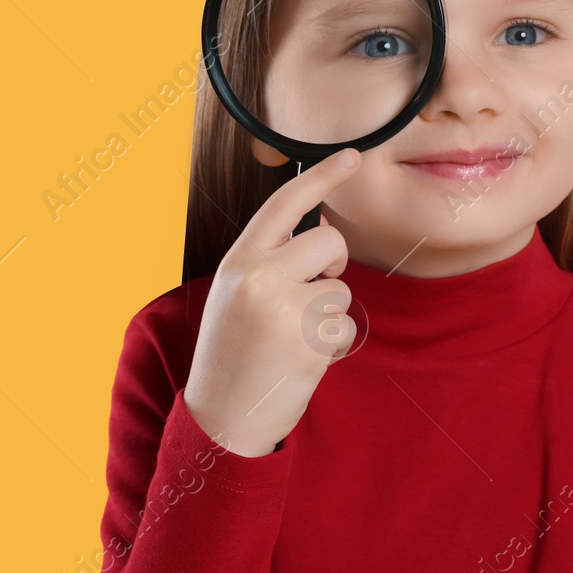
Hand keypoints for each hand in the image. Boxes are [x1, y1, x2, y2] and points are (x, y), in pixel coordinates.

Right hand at [183, 148, 362, 457]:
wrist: (221, 416)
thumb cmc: (233, 354)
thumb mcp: (237, 295)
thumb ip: (271, 262)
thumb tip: (321, 235)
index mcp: (239, 261)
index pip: (284, 204)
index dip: (321, 177)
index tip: (351, 156)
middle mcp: (258, 276)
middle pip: (328, 242)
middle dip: (332, 267)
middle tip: (308, 297)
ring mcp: (283, 308)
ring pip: (341, 289)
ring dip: (327, 315)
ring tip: (291, 339)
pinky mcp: (307, 340)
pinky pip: (345, 326)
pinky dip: (332, 345)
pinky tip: (301, 360)